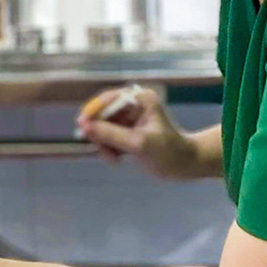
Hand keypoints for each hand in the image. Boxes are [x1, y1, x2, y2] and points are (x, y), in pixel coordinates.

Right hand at [76, 86, 201, 179]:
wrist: (184, 166)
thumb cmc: (168, 152)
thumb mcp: (139, 144)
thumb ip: (111, 135)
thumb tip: (84, 127)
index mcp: (140, 99)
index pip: (109, 99)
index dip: (94, 111)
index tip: (82, 125)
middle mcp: (133, 105)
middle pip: (103, 114)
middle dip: (100, 133)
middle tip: (103, 151)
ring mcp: (129, 119)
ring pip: (103, 128)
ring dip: (104, 144)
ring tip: (113, 159)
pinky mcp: (127, 132)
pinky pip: (108, 138)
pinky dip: (109, 149)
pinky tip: (117, 160)